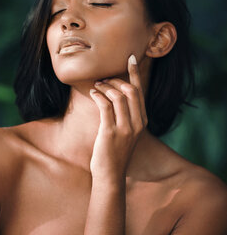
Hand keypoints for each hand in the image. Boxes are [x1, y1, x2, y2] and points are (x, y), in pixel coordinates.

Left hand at [89, 54, 147, 182]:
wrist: (111, 175)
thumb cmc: (116, 152)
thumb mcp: (126, 133)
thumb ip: (126, 116)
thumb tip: (114, 96)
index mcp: (142, 121)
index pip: (140, 92)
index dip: (135, 73)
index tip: (131, 58)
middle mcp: (137, 123)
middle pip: (131, 91)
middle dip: (116, 79)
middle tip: (104, 78)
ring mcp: (125, 128)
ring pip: (118, 96)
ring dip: (105, 86)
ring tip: (96, 85)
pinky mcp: (111, 133)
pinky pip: (106, 106)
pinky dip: (99, 96)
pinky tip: (93, 93)